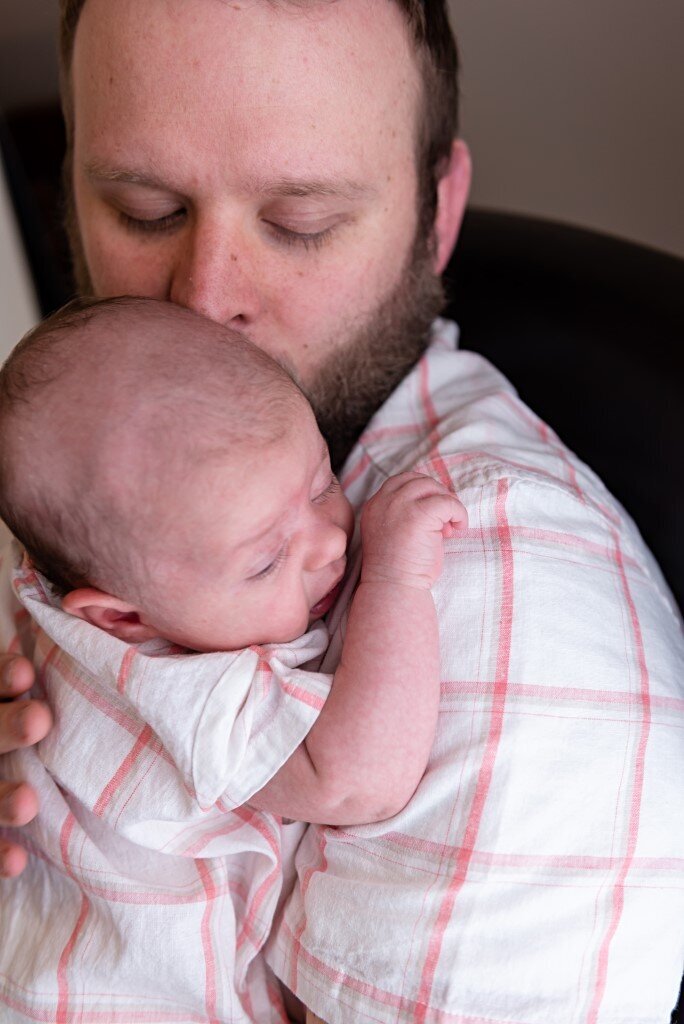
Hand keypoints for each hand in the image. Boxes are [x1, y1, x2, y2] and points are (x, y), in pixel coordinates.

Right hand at [0, 653, 50, 877]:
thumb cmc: (44, 736)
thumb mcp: (34, 705)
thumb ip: (43, 691)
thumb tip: (97, 657)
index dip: (1, 678)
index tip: (26, 672)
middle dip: (5, 728)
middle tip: (40, 720)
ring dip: (0, 800)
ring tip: (29, 803)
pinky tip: (18, 861)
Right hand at [360, 471, 466, 589]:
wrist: (395, 590)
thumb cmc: (399, 570)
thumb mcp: (395, 533)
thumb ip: (407, 514)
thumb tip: (439, 503)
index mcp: (374, 506)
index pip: (401, 482)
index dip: (422, 492)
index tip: (433, 513)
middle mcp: (383, 501)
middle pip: (418, 480)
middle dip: (437, 495)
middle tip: (445, 520)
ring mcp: (399, 505)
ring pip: (433, 487)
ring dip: (448, 503)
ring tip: (450, 527)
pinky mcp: (418, 514)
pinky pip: (447, 502)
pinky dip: (458, 513)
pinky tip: (458, 529)